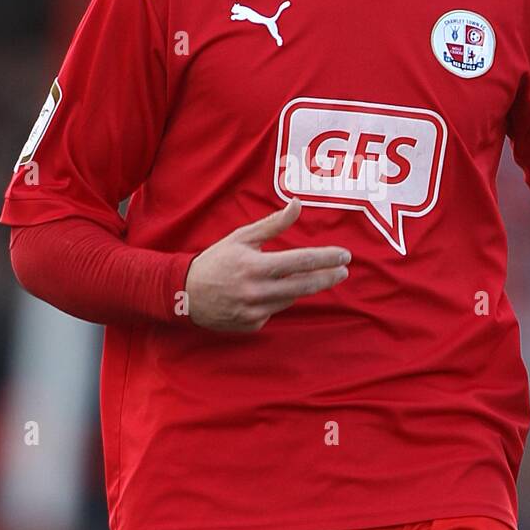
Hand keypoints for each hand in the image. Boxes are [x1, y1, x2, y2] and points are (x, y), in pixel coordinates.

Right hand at [184, 197, 349, 332]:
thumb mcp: (242, 237)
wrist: (184, 293)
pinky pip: (275, 311)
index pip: (301, 261)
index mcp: (255, 266)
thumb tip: (297, 204)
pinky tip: (264, 292)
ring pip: (291, 298)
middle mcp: (257, 291)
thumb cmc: (216, 260)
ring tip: (296, 276)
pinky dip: (276, 300)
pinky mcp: (251, 325)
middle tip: (342, 271)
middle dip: (328, 277)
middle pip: (305, 285)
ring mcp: (254, 312)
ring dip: (299, 287)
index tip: (345, 256)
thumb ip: (273, 224)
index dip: (326, 259)